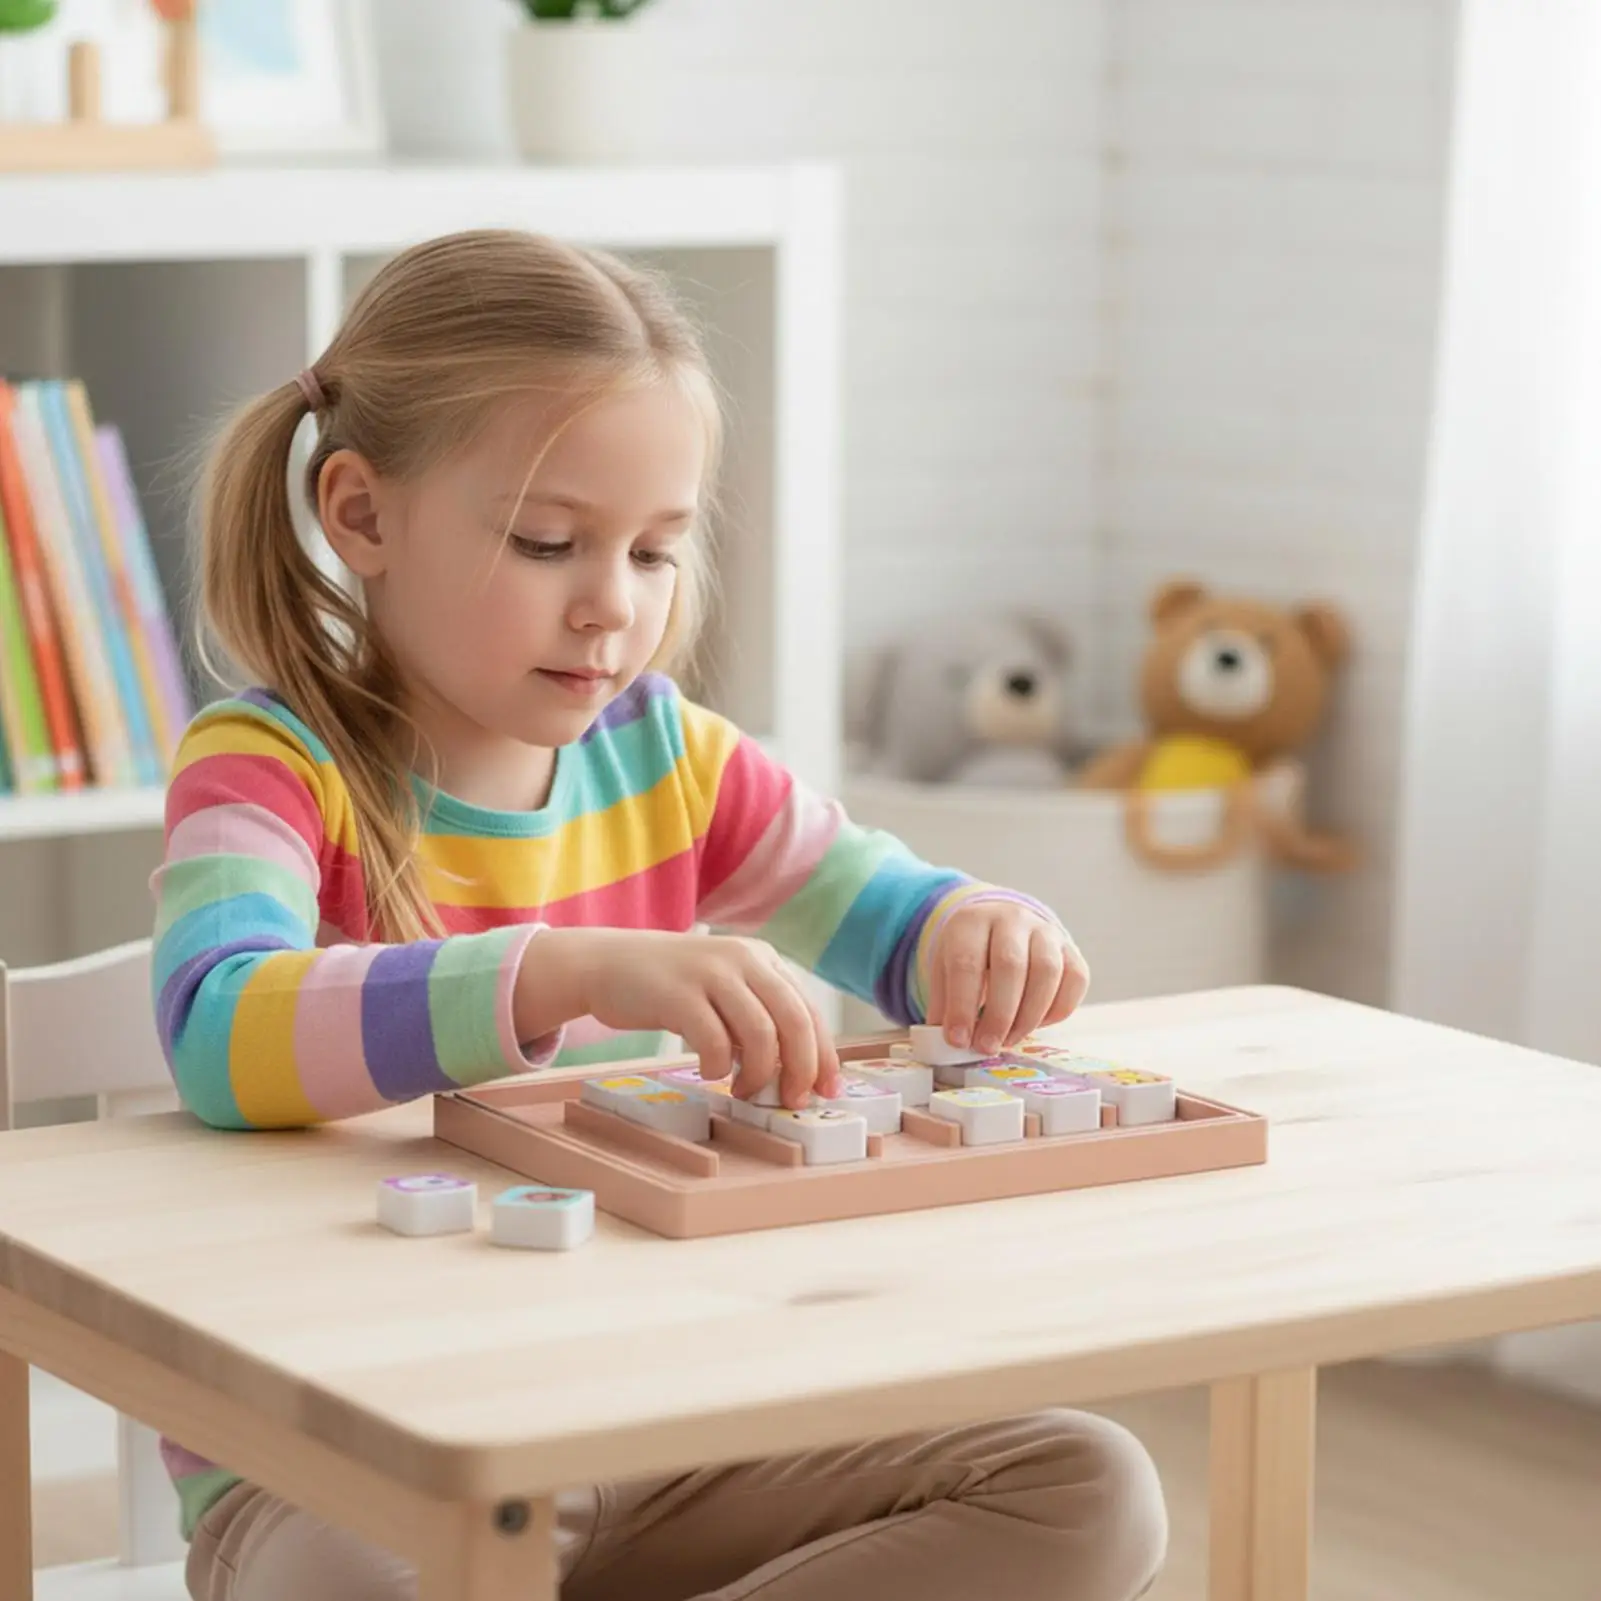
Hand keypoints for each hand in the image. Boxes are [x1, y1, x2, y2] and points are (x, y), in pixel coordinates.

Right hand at [516, 928, 840, 1108]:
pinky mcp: (678, 993)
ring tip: (744, 1091)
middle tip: (791, 1101)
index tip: (828, 1091)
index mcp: (763, 959)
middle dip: (801, 1070)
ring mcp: (711, 973)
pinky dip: (719, 1066)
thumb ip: (758, 1017)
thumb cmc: (673, 987)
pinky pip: (715, 1041)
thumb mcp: (724, 988)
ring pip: (760, 1034)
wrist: (607, 963)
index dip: (824, 1055)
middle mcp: (744, 959)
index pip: (808, 1010)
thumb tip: (793, 1073)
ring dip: (759, 1074)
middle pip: (794, 1022)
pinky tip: (710, 1072)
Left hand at [925, 902, 1088, 1055]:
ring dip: (1028, 1016)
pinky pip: (1075, 980)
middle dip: (999, 1015)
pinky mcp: (1071, 949)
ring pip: (1046, 972)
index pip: (966, 962)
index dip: (962, 1006)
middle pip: (1010, 965)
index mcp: (972, 921)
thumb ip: (944, 1005)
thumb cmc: (971, 953)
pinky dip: (1057, 1011)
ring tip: (1009, 1040)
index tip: (958, 1040)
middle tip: (987, 1046)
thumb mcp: (945, 970)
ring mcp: (1046, 931)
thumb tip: (946, 1045)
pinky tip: (1035, 1024)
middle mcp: (1012, 919)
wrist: (1003, 923)